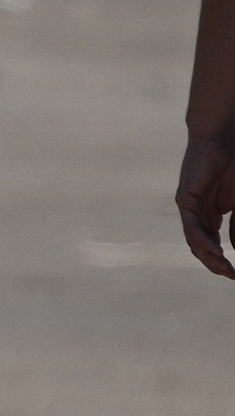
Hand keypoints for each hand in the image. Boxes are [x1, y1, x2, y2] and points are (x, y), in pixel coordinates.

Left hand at [178, 133, 234, 279]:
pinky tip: (216, 251)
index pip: (212, 243)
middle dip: (214, 263)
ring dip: (209, 256)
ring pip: (194, 239)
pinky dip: (203, 241)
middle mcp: (198, 212)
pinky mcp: (185, 198)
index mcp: (212, 213)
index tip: (234, 275)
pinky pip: (191, 225)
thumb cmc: (234, 166)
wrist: (224, 139)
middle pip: (200, 245)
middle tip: (230, 276)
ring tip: (224, 268)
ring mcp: (190, 206)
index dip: (221, 260)